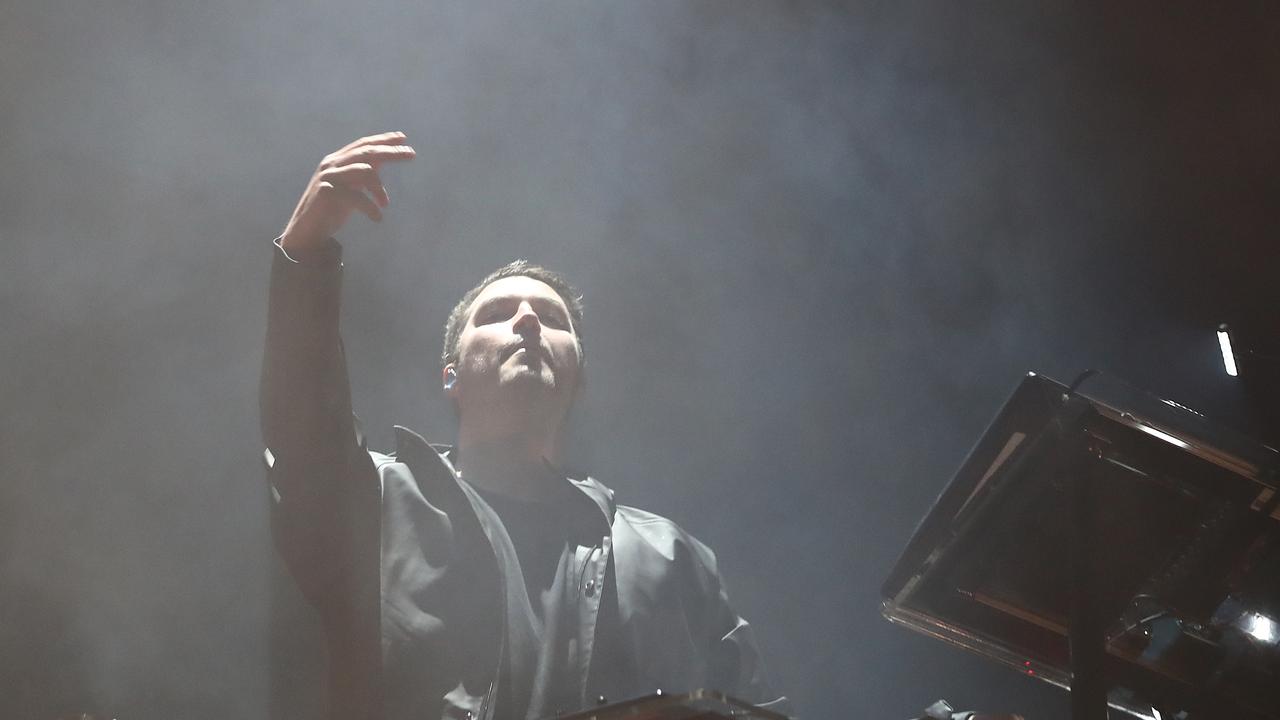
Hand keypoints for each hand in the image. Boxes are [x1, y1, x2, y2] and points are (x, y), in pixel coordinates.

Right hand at [279, 131, 416, 252]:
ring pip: (364, 171)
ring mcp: (329, 177)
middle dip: (391, 152)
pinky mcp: (327, 193)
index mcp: (337, 161)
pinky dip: (371, 208)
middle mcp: (332, 164)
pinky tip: (378, 218)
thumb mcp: (349, 187)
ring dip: (379, 188)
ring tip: (385, 204)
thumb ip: (361, 174)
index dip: (383, 140)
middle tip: (411, 154)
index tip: (403, 137)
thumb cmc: (331, 209)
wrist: (306, 231)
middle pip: (366, 152)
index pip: (363, 144)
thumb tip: (381, 162)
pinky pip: (357, 197)